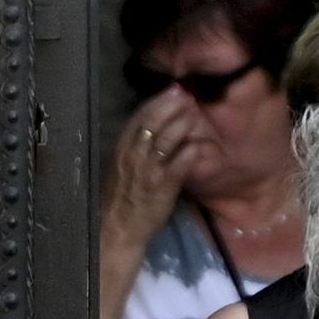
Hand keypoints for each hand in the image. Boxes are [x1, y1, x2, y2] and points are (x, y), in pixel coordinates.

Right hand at [105, 87, 205, 243]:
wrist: (119, 228)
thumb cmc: (123, 197)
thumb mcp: (122, 166)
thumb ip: (135, 146)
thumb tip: (153, 125)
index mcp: (121, 148)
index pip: (139, 117)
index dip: (157, 101)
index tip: (173, 90)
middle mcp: (133, 155)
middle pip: (152, 123)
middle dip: (171, 106)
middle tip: (187, 96)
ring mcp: (147, 171)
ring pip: (165, 139)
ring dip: (182, 124)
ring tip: (195, 114)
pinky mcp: (162, 187)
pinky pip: (178, 165)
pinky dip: (189, 153)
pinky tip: (199, 146)